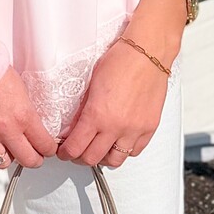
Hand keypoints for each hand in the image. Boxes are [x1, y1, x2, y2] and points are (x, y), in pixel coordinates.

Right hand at [0, 66, 57, 169]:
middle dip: (34, 160)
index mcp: (24, 116)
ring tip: (6, 149)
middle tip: (33, 156)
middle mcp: (7, 130)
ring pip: (3, 163)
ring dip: (7, 157)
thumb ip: (27, 111)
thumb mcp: (21, 89)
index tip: (47, 149)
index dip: (48, 150)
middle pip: (28, 161)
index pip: (45, 145)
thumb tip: (32, 126)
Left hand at [56, 39, 168, 167]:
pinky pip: (134, 151)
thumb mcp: (91, 84)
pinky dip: (124, 151)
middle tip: (77, 152)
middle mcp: (116, 126)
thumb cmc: (121, 60)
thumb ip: (84, 109)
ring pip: (114, 160)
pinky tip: (118, 143)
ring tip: (98, 150)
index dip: (65, 153)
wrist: (148, 52)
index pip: (75, 147)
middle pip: (92, 158)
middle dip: (80, 157)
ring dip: (103, 158)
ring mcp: (135, 129)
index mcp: (97, 115)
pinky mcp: (149, 127)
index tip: (63, 152)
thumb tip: (74, 126)